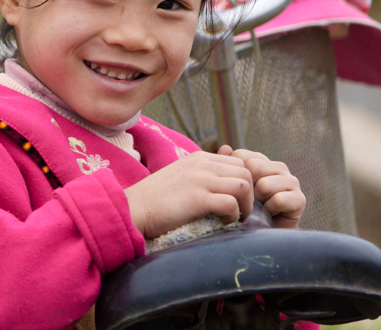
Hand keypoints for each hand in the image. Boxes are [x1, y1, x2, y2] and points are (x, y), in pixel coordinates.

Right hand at [124, 151, 253, 237]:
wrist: (132, 209)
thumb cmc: (155, 198)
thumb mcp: (181, 175)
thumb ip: (203, 170)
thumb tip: (227, 159)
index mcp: (199, 158)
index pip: (238, 163)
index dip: (243, 183)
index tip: (237, 201)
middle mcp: (202, 164)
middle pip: (245, 173)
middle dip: (249, 195)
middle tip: (239, 213)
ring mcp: (199, 180)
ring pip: (243, 185)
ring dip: (245, 205)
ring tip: (234, 218)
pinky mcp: (197, 198)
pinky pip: (230, 203)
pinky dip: (233, 215)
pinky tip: (222, 222)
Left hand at [220, 146, 305, 228]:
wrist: (263, 235)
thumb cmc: (245, 209)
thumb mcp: (233, 187)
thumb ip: (228, 167)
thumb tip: (225, 148)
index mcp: (261, 160)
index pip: (241, 155)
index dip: (233, 174)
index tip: (235, 189)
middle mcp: (278, 167)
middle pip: (253, 167)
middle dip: (246, 188)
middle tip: (248, 201)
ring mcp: (291, 181)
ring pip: (265, 185)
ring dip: (257, 201)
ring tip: (259, 208)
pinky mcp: (300, 199)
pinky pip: (278, 200)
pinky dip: (270, 211)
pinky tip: (270, 214)